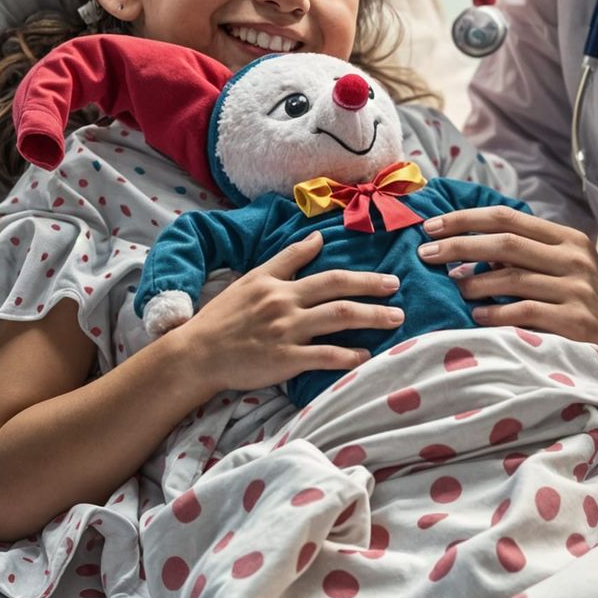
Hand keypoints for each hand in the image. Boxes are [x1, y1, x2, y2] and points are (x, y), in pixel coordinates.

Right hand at [170, 233, 404, 394]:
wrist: (198, 353)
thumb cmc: (224, 316)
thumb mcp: (253, 278)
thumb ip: (287, 259)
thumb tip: (317, 237)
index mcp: (279, 284)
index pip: (327, 274)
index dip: (360, 276)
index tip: (387, 278)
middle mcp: (286, 303)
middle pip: (339, 292)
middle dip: (374, 291)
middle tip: (398, 292)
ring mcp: (286, 332)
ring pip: (337, 320)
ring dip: (371, 318)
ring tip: (395, 320)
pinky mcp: (284, 360)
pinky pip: (323, 356)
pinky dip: (347, 356)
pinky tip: (365, 356)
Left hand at [416, 207, 597, 369]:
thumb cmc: (584, 310)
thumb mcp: (564, 272)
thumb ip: (527, 256)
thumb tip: (468, 247)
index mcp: (568, 239)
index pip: (507, 218)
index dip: (465, 219)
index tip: (432, 226)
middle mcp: (575, 259)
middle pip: (504, 243)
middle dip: (458, 246)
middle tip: (426, 254)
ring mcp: (578, 290)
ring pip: (511, 277)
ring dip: (473, 283)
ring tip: (452, 288)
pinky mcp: (575, 322)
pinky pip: (523, 312)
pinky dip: (494, 314)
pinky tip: (476, 317)